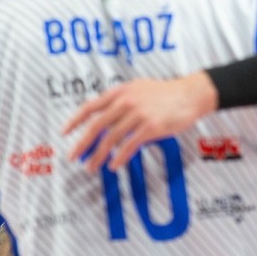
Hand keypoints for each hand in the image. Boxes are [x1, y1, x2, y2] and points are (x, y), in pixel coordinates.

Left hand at [62, 71, 217, 172]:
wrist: (191, 94)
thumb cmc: (167, 93)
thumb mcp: (140, 88)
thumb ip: (122, 99)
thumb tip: (106, 114)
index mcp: (121, 91)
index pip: (91, 106)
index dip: (75, 120)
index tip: (65, 132)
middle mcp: (126, 101)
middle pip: (97, 125)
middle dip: (82, 143)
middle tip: (73, 157)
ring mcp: (138, 114)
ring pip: (110, 138)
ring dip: (99, 155)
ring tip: (92, 167)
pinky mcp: (150, 127)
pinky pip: (129, 146)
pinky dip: (119, 158)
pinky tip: (114, 165)